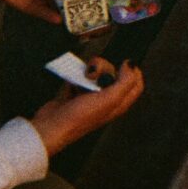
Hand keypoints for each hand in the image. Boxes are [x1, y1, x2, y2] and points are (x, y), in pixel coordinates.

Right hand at [28, 59, 145, 154]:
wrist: (52, 125)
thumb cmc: (79, 118)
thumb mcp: (109, 99)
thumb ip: (125, 82)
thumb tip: (131, 65)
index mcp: (119, 104)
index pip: (136, 85)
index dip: (133, 71)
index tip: (124, 62)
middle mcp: (107, 100)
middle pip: (114, 74)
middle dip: (104, 68)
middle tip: (95, 75)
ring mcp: (91, 96)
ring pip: (96, 73)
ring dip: (88, 72)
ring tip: (82, 79)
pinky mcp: (76, 92)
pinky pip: (80, 76)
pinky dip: (76, 76)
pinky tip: (73, 83)